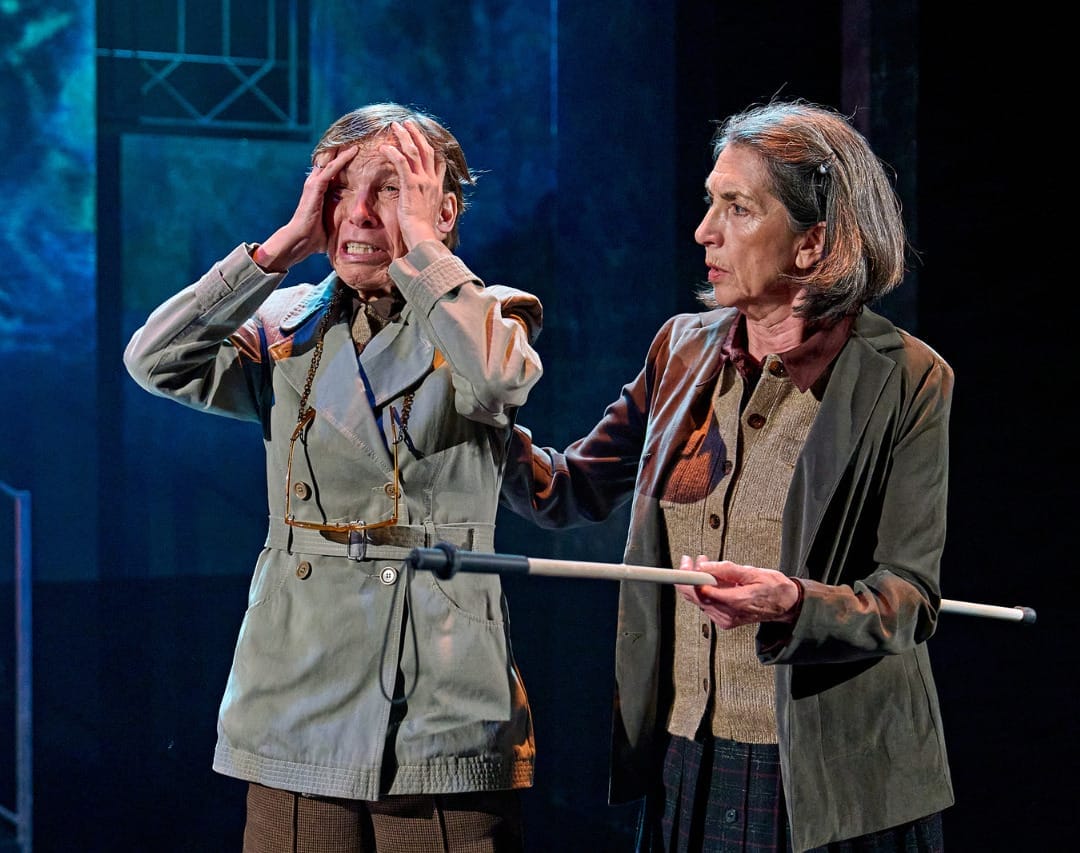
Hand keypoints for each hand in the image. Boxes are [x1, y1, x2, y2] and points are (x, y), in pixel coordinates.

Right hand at [253, 146, 358, 271]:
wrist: (300, 241)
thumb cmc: (315, 237)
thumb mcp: (332, 225)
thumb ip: (340, 221)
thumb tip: (356, 231)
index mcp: (319, 191)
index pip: (332, 170)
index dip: (343, 160)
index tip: (358, 151)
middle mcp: (315, 184)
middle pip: (330, 160)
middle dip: (343, 149)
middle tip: (358, 137)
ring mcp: (314, 184)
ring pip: (331, 160)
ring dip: (344, 149)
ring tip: (358, 138)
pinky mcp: (315, 187)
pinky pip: (331, 168)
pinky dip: (342, 159)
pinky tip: (354, 151)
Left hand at [379, 120, 453, 251]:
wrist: (423, 237)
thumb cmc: (423, 230)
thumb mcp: (430, 214)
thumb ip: (428, 203)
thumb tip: (426, 204)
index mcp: (437, 187)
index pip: (437, 163)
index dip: (431, 148)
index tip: (424, 139)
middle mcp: (432, 181)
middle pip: (426, 150)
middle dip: (416, 134)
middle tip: (408, 124)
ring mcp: (422, 182)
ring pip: (414, 152)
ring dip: (404, 136)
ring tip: (396, 126)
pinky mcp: (411, 185)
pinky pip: (402, 163)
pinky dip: (393, 152)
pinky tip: (384, 147)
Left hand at [674, 555, 800, 628]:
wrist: (786, 605)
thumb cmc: (773, 587)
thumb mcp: (753, 572)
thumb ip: (727, 569)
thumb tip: (705, 566)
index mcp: (737, 602)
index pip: (703, 593)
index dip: (690, 578)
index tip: (686, 564)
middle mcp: (728, 614)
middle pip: (696, 597)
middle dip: (689, 576)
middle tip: (690, 560)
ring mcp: (725, 619)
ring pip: (699, 600)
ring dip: (696, 581)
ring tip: (702, 563)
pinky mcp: (724, 620)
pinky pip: (706, 604)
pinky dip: (704, 590)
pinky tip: (710, 577)